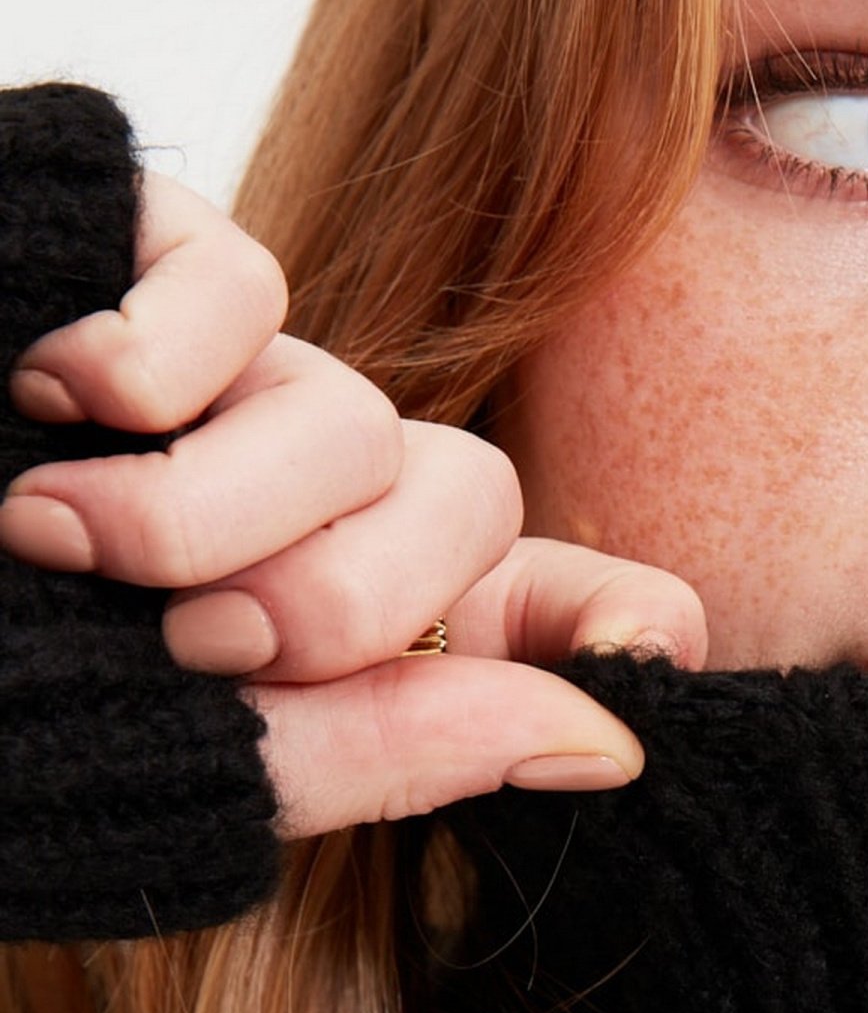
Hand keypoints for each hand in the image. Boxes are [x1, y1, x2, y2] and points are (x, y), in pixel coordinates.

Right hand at [0, 172, 705, 837]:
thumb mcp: (190, 758)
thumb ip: (398, 743)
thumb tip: (615, 736)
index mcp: (316, 633)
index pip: (523, 600)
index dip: (608, 614)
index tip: (661, 645)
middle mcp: (295, 499)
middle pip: (464, 497)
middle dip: (352, 594)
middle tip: (203, 637)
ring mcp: (217, 381)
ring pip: (356, 409)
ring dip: (218, 506)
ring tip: (60, 543)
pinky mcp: (135, 254)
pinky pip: (239, 281)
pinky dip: (154, 360)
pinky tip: (43, 398)